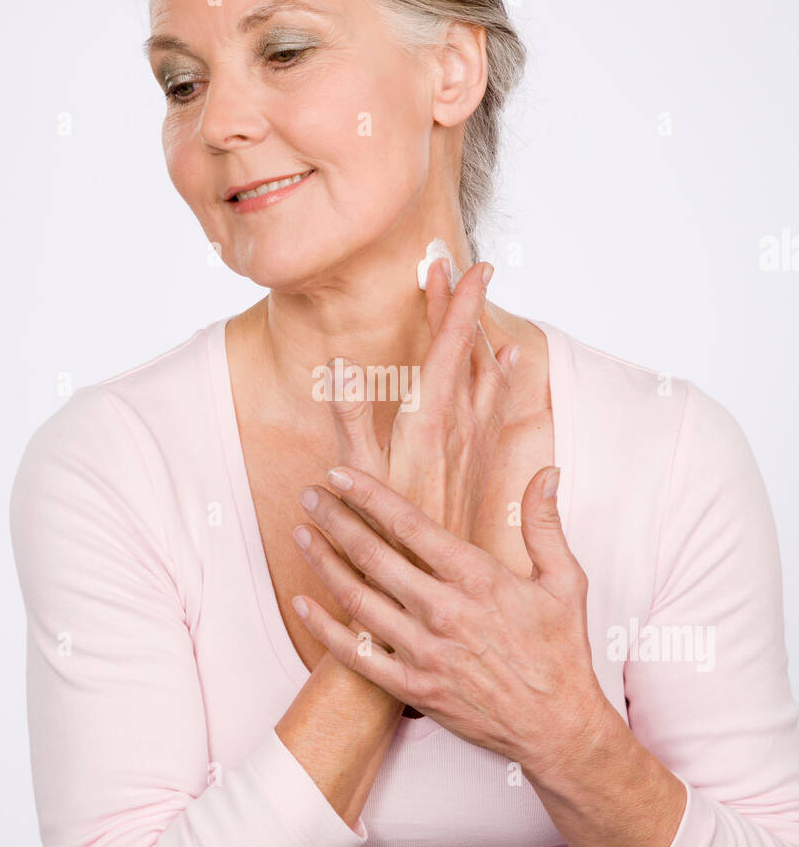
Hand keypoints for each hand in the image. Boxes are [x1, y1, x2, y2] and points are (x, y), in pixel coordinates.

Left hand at [291, 464, 608, 774]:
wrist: (557, 727)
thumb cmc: (560, 652)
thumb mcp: (565, 581)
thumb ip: (545, 523)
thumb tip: (546, 471)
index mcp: (478, 579)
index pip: (410, 525)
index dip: (369, 495)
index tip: (340, 474)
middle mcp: (445, 611)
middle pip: (373, 556)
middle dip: (336, 520)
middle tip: (310, 495)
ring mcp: (425, 653)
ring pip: (358, 599)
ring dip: (324, 563)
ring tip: (301, 534)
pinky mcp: (413, 688)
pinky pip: (356, 655)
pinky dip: (325, 628)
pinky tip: (303, 603)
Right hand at [322, 258, 518, 548]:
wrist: (434, 580)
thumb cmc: (386, 531)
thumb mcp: (356, 473)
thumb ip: (350, 416)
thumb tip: (340, 366)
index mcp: (430, 419)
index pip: (450, 345)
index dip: (458, 302)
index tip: (467, 266)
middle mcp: (461, 426)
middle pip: (469, 350)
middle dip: (461, 306)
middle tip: (455, 269)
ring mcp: (476, 443)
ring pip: (487, 373)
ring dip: (479, 333)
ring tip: (478, 303)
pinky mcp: (482, 460)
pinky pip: (497, 400)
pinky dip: (499, 369)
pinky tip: (506, 360)